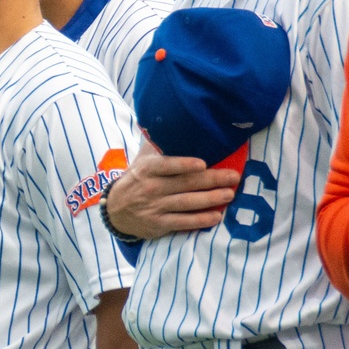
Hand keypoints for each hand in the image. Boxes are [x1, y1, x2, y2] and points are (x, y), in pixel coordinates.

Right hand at [103, 141, 240, 240]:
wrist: (115, 210)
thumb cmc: (136, 180)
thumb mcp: (141, 161)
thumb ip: (158, 146)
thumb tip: (177, 124)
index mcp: (147, 169)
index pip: (166, 166)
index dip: (184, 164)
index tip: (203, 163)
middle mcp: (151, 188)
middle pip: (185, 183)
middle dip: (211, 180)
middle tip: (233, 177)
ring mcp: (155, 207)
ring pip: (187, 203)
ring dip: (210, 199)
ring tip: (229, 194)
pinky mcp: (159, 224)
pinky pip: (183, 222)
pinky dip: (200, 220)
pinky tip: (216, 216)